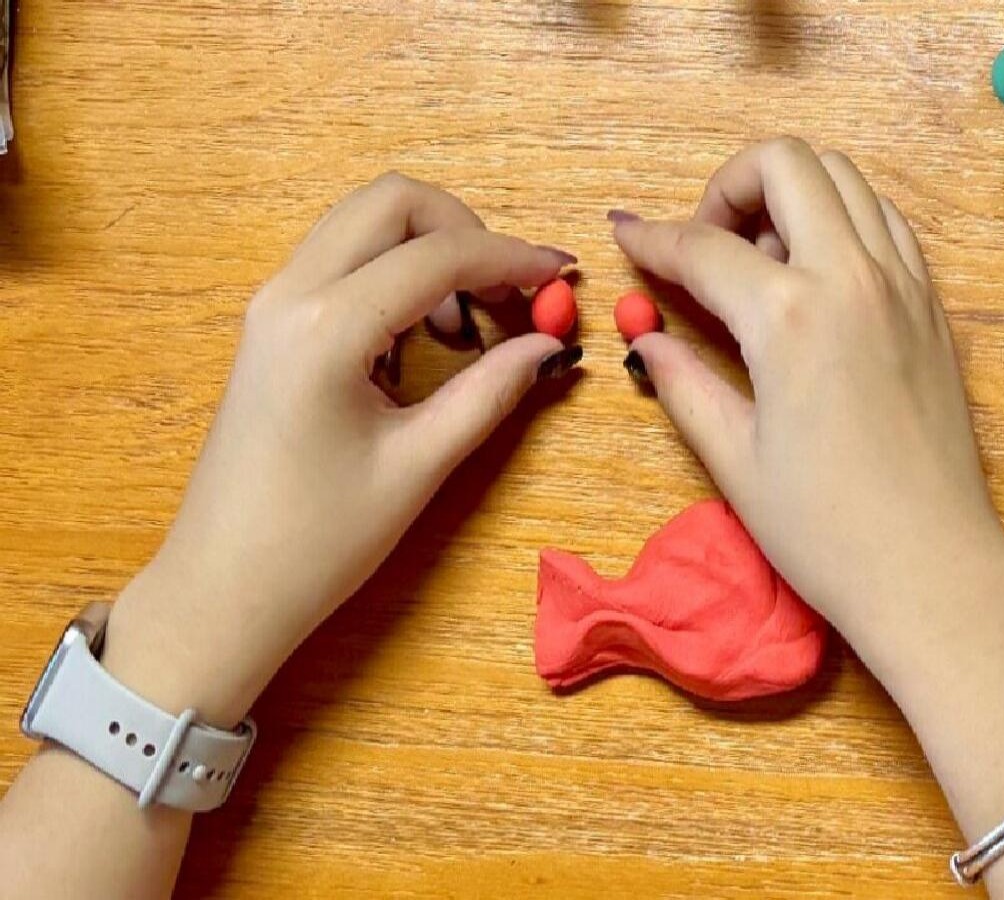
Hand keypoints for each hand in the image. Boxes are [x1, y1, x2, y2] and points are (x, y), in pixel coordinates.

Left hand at [103, 174, 578, 724]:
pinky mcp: (270, 326)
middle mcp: (290, 293)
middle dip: (464, 230)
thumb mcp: (417, 465)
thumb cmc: (317, 541)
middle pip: (392, 202)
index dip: (512, 259)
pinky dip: (393, 274)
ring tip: (467, 331)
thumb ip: (491, 392)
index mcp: (326, 328)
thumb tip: (551, 345)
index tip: (561, 278)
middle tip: (508, 294)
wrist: (222, 588)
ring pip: (363, 224)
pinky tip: (421, 342)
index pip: (438, 255)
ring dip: (427, 250)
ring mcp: (271, 305)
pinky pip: (341, 262)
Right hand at [611, 137, 1003, 656]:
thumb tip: (645, 338)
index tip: (625, 237)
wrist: (932, 568)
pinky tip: (813, 279)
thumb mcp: (733, 457)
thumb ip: (682, 381)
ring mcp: (903, 284)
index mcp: (790, 315)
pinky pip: (883, 221)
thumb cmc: (824, 529)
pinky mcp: (932, 305)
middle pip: (785, 164)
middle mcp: (852, 276)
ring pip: (844, 177)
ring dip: (789, 195)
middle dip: (728, 185)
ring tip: (759, 264)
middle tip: (704, 246)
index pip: (703, 246)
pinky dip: (840, 220)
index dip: (651, 239)